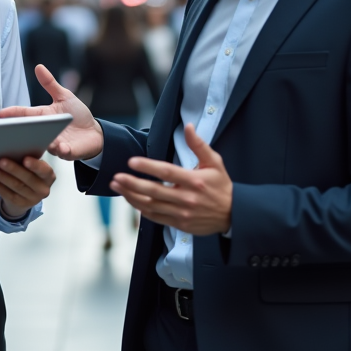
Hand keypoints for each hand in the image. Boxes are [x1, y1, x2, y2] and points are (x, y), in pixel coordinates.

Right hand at [0, 64, 102, 160]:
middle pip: (29, 131)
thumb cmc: (77, 115)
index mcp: (42, 117)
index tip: (0, 114)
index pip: (24, 114)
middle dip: (18, 131)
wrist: (94, 132)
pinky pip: (61, 152)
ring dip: (39, 140)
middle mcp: (44, 132)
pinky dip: (60, 149)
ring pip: (43, 143)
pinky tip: (60, 146)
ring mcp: (54, 143)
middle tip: (8, 130)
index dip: (12, 114)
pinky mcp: (67, 152)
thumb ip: (50, 84)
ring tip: (35, 136)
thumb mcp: (64, 96)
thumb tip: (38, 66)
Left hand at [0, 156, 55, 218]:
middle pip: (28, 178)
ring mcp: (33, 199)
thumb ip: (29, 160)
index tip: (25, 159)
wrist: (25, 197)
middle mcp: (43, 188)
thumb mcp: (32, 168)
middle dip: (14, 169)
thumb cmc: (28, 174)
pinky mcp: (22, 205)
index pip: (44, 171)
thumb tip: (12, 149)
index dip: (35, 166)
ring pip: (17, 186)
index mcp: (48, 176)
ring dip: (3, 177)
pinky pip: (10, 195)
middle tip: (1, 161)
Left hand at [110, 124, 231, 235]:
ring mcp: (182, 213)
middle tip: (116, 177)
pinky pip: (155, 217)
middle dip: (132, 184)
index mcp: (194, 181)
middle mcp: (187, 198)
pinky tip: (131, 200)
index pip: (167, 172)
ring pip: (151, 206)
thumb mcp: (214, 162)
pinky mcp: (179, 224)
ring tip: (117, 187)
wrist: (233, 214)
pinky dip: (141, 209)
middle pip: (154, 191)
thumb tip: (188, 127)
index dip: (148, 167)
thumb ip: (199, 145)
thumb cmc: (221, 186)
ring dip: (131, 196)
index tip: (132, 162)